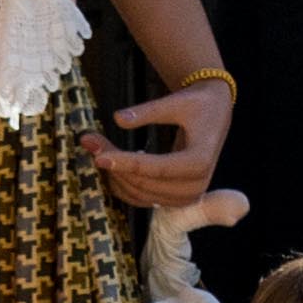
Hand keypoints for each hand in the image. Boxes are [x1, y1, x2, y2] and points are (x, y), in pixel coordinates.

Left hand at [94, 72, 234, 210]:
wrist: (214, 115)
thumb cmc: (197, 105)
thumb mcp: (176, 102)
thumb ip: (148, 111)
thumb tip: (118, 118)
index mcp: (200, 161)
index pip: (158, 167)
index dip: (126, 163)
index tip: (99, 155)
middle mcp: (196, 185)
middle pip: (145, 183)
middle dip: (114, 165)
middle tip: (89, 141)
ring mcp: (186, 197)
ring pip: (139, 194)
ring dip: (114, 175)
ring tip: (96, 147)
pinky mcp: (175, 200)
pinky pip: (141, 199)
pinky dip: (121, 184)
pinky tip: (109, 163)